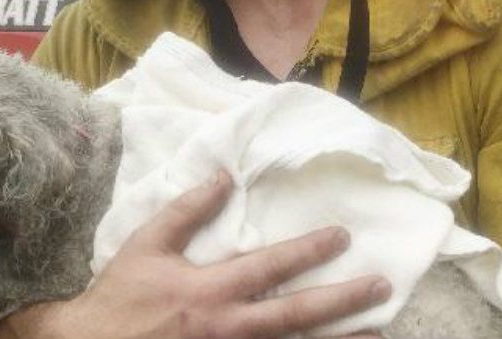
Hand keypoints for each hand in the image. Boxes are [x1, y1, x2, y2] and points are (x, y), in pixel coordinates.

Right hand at [0, 170, 390, 338]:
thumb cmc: (121, 297)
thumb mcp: (147, 245)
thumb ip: (187, 211)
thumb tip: (223, 177)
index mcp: (210, 291)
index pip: (270, 266)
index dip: (309, 250)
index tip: (342, 236)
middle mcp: (229, 328)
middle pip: (297, 316)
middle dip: (343, 300)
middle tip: (381, 286)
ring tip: (376, 333)